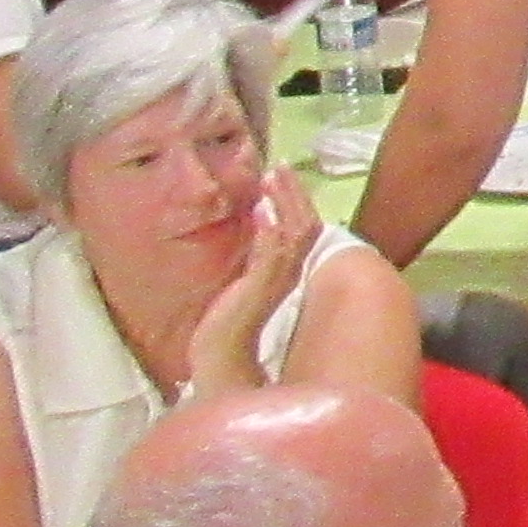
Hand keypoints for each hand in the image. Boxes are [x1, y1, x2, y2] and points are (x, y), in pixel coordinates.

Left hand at [183, 177, 311, 395]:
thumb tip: (261, 220)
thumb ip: (257, 254)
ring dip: (284, 204)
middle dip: (293, 194)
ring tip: (271, 179)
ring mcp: (276, 281)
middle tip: (279, 167)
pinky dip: (270, 230)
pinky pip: (274, 254)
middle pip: (306, 225)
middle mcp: (289, 274)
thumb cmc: (228, 326)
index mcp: (287, 271)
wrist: (221, 359)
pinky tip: (261, 211)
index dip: (296, 201)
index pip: (303, 229)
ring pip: (294, 234)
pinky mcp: (260, 288)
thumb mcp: (245, 280)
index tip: (280, 176)